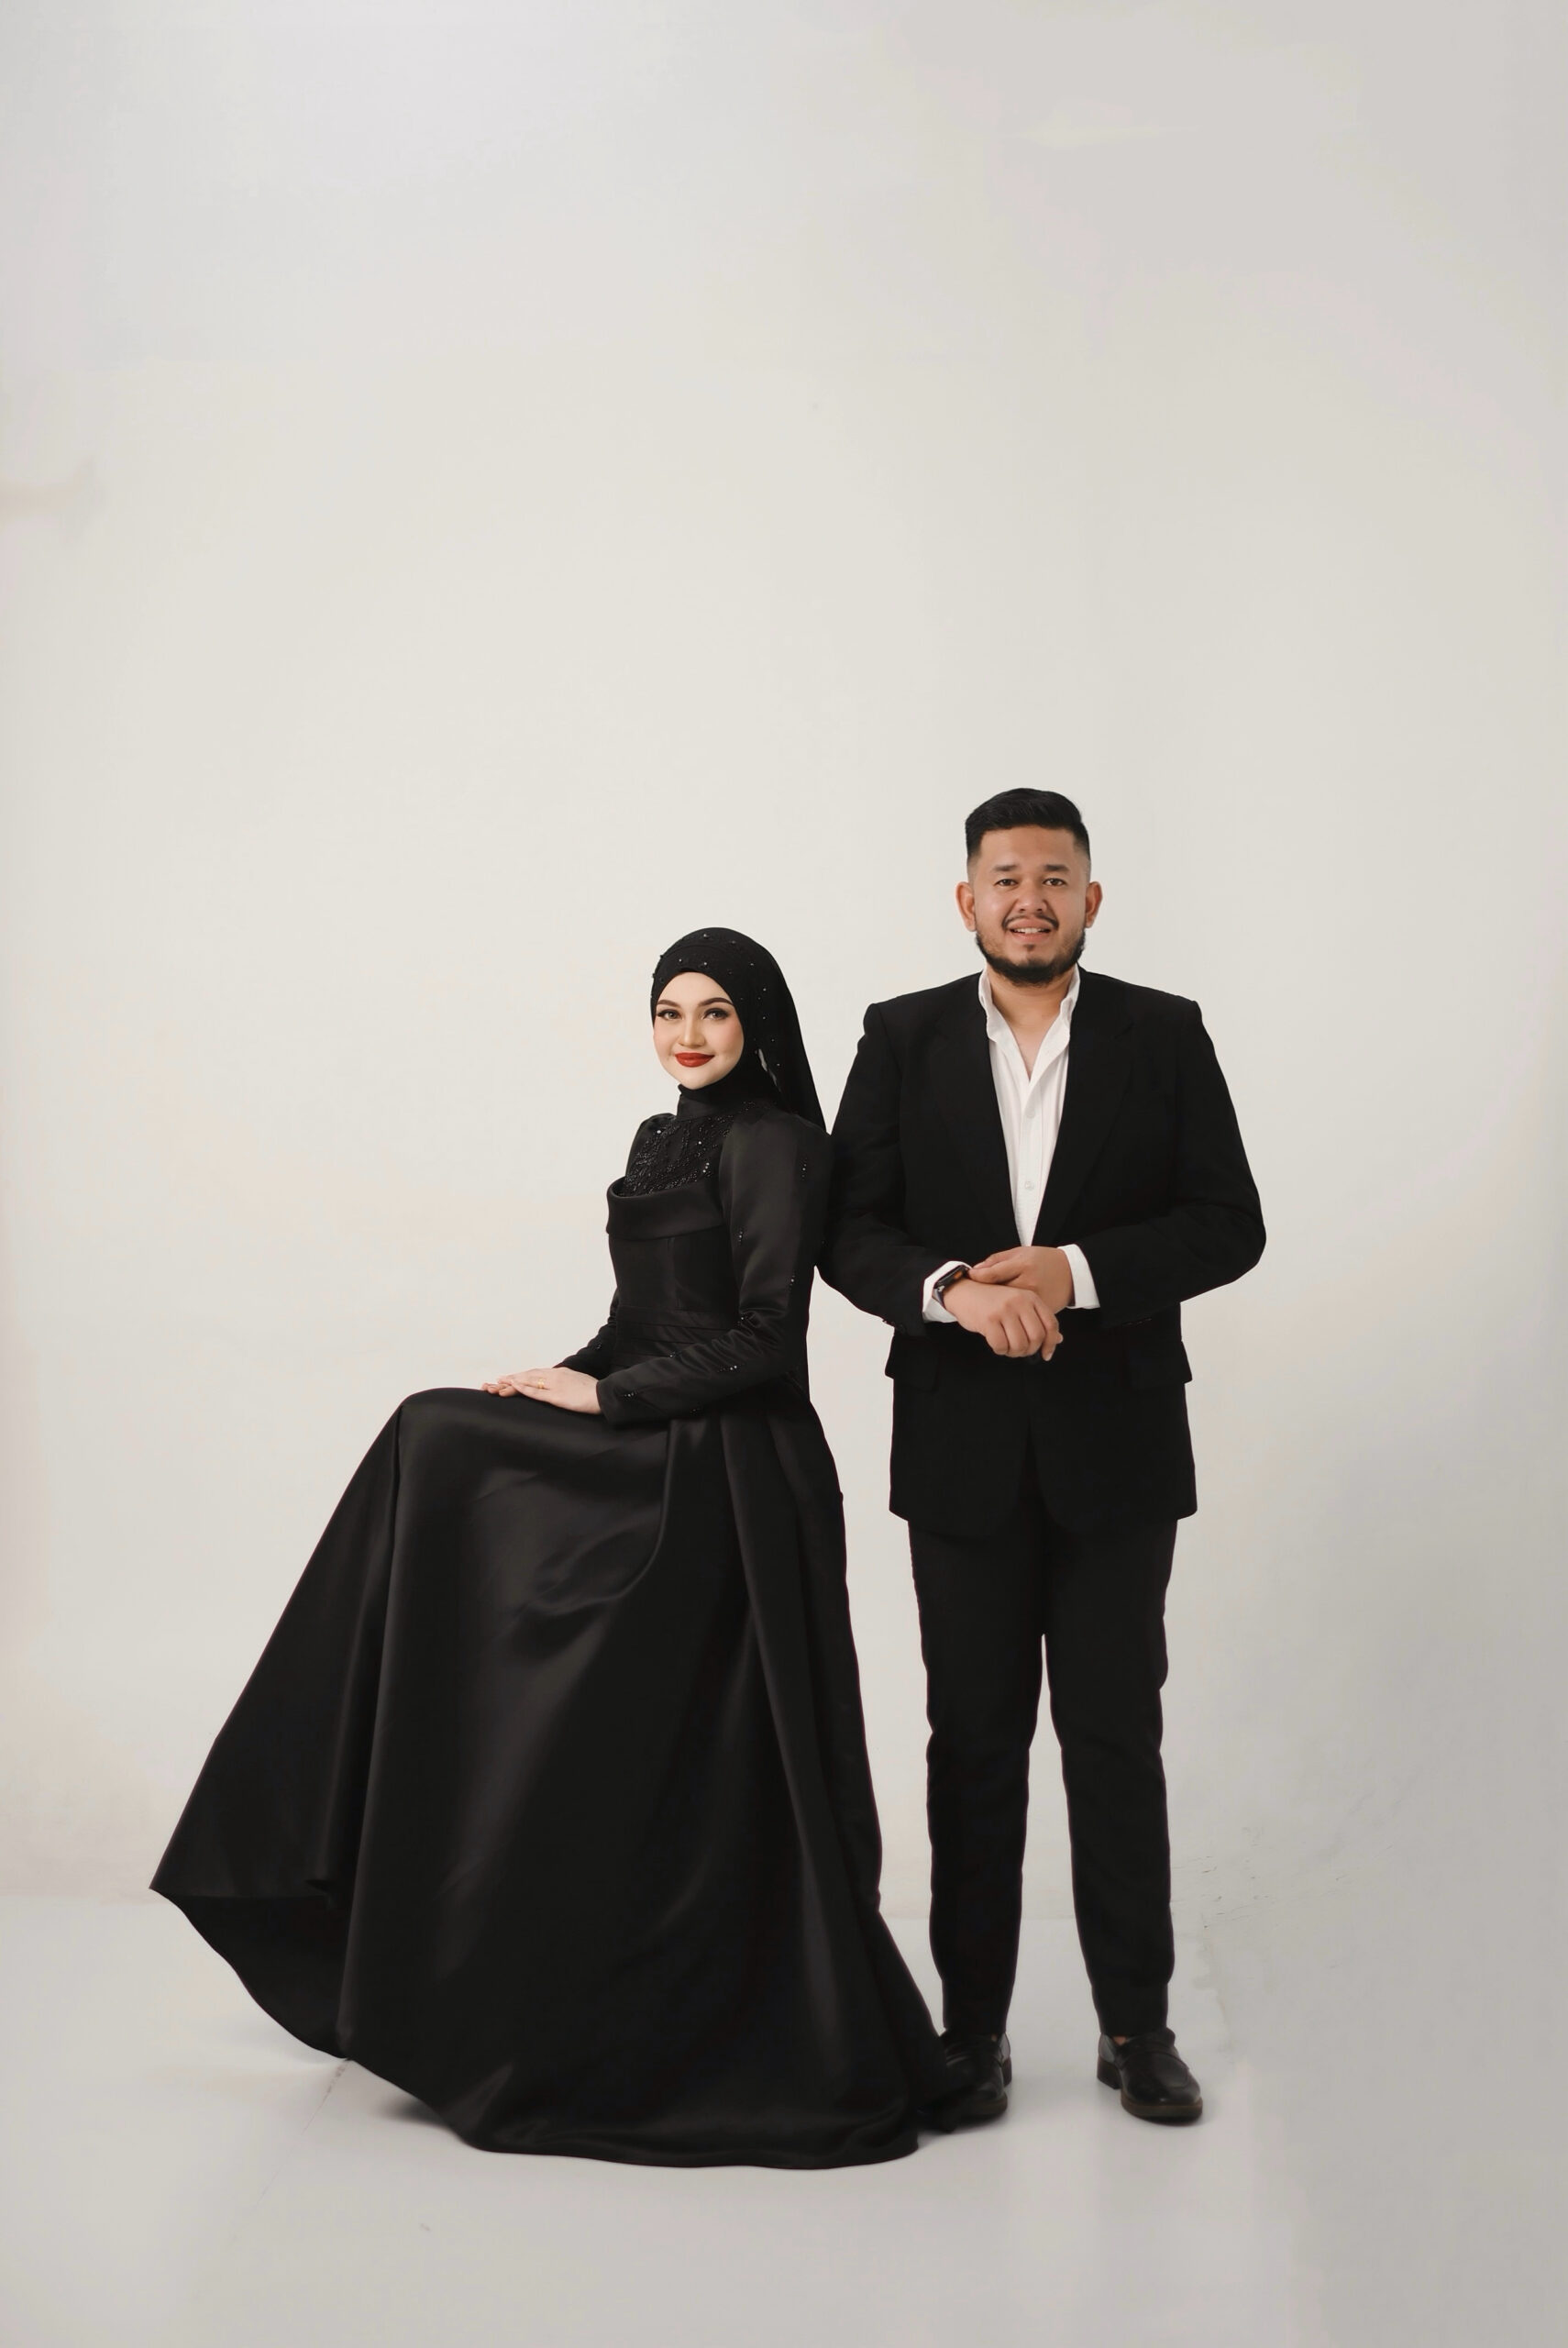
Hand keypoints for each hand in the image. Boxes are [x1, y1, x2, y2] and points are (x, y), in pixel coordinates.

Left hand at [483, 1366, 601, 1413]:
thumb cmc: (596, 1392)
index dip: (524, 1376)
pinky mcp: (556, 1396)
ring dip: (514, 1381)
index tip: (513, 1377)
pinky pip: (537, 1392)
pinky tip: (514, 1387)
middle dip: (515, 1377)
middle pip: (530, 1375)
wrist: (605, 1395)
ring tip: (501, 1382)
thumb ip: (570, 1384)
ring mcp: (555, 1385)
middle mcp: (556, 1376)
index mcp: (562, 1373)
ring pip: (530, 1381)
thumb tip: (566, 1388)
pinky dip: (524, 1388)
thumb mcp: (580, 1384)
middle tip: (500, 1379)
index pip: (539, 1374)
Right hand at [943, 1278, 1060, 1359]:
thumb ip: (1037, 1320)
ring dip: (1014, 1352)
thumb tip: (1057, 1340)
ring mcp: (1004, 1310)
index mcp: (1030, 1297)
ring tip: (1007, 1347)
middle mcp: (1019, 1301)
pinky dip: (999, 1350)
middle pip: (1037, 1337)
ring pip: (1020, 1345)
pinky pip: (1001, 1346)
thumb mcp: (1018, 1305)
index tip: (1046, 1354)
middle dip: (1029, 1350)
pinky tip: (996, 1344)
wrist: (963, 1291)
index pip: (1051, 1324)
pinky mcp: (989, 1320)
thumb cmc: (992, 1301)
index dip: (1050, 1343)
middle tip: (1020, 1351)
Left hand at [968, 1245, 1075, 1313]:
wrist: (1072, 1272)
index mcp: (1023, 1265)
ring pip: (1011, 1309)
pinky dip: (1015, 1320)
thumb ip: (998, 1260)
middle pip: (1000, 1293)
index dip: (979, 1276)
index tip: (970, 1276)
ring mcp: (1037, 1298)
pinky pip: (1025, 1317)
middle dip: (987, 1296)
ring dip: (998, 1311)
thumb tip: (976, 1270)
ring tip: (987, 1312)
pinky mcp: (1044, 1310)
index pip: (995, 1273)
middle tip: (975, 1297)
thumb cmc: (1043, 1260)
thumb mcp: (1021, 1252)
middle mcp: (1030, 1282)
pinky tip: (1005, 1320)